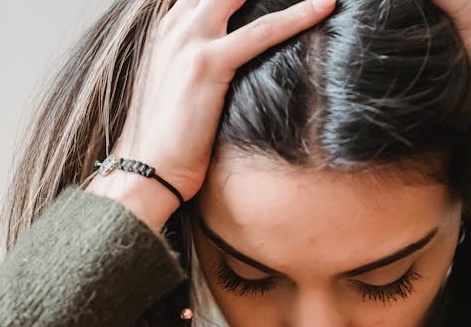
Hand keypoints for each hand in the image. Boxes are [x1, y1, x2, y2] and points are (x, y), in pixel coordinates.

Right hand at [89, 0, 335, 231]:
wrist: (147, 167)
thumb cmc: (169, 137)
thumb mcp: (181, 85)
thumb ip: (202, 60)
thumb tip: (238, 56)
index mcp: (170, 29)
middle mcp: (177, 26)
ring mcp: (189, 41)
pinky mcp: (206, 64)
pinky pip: (261, 31)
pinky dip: (298, 16)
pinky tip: (323, 5)